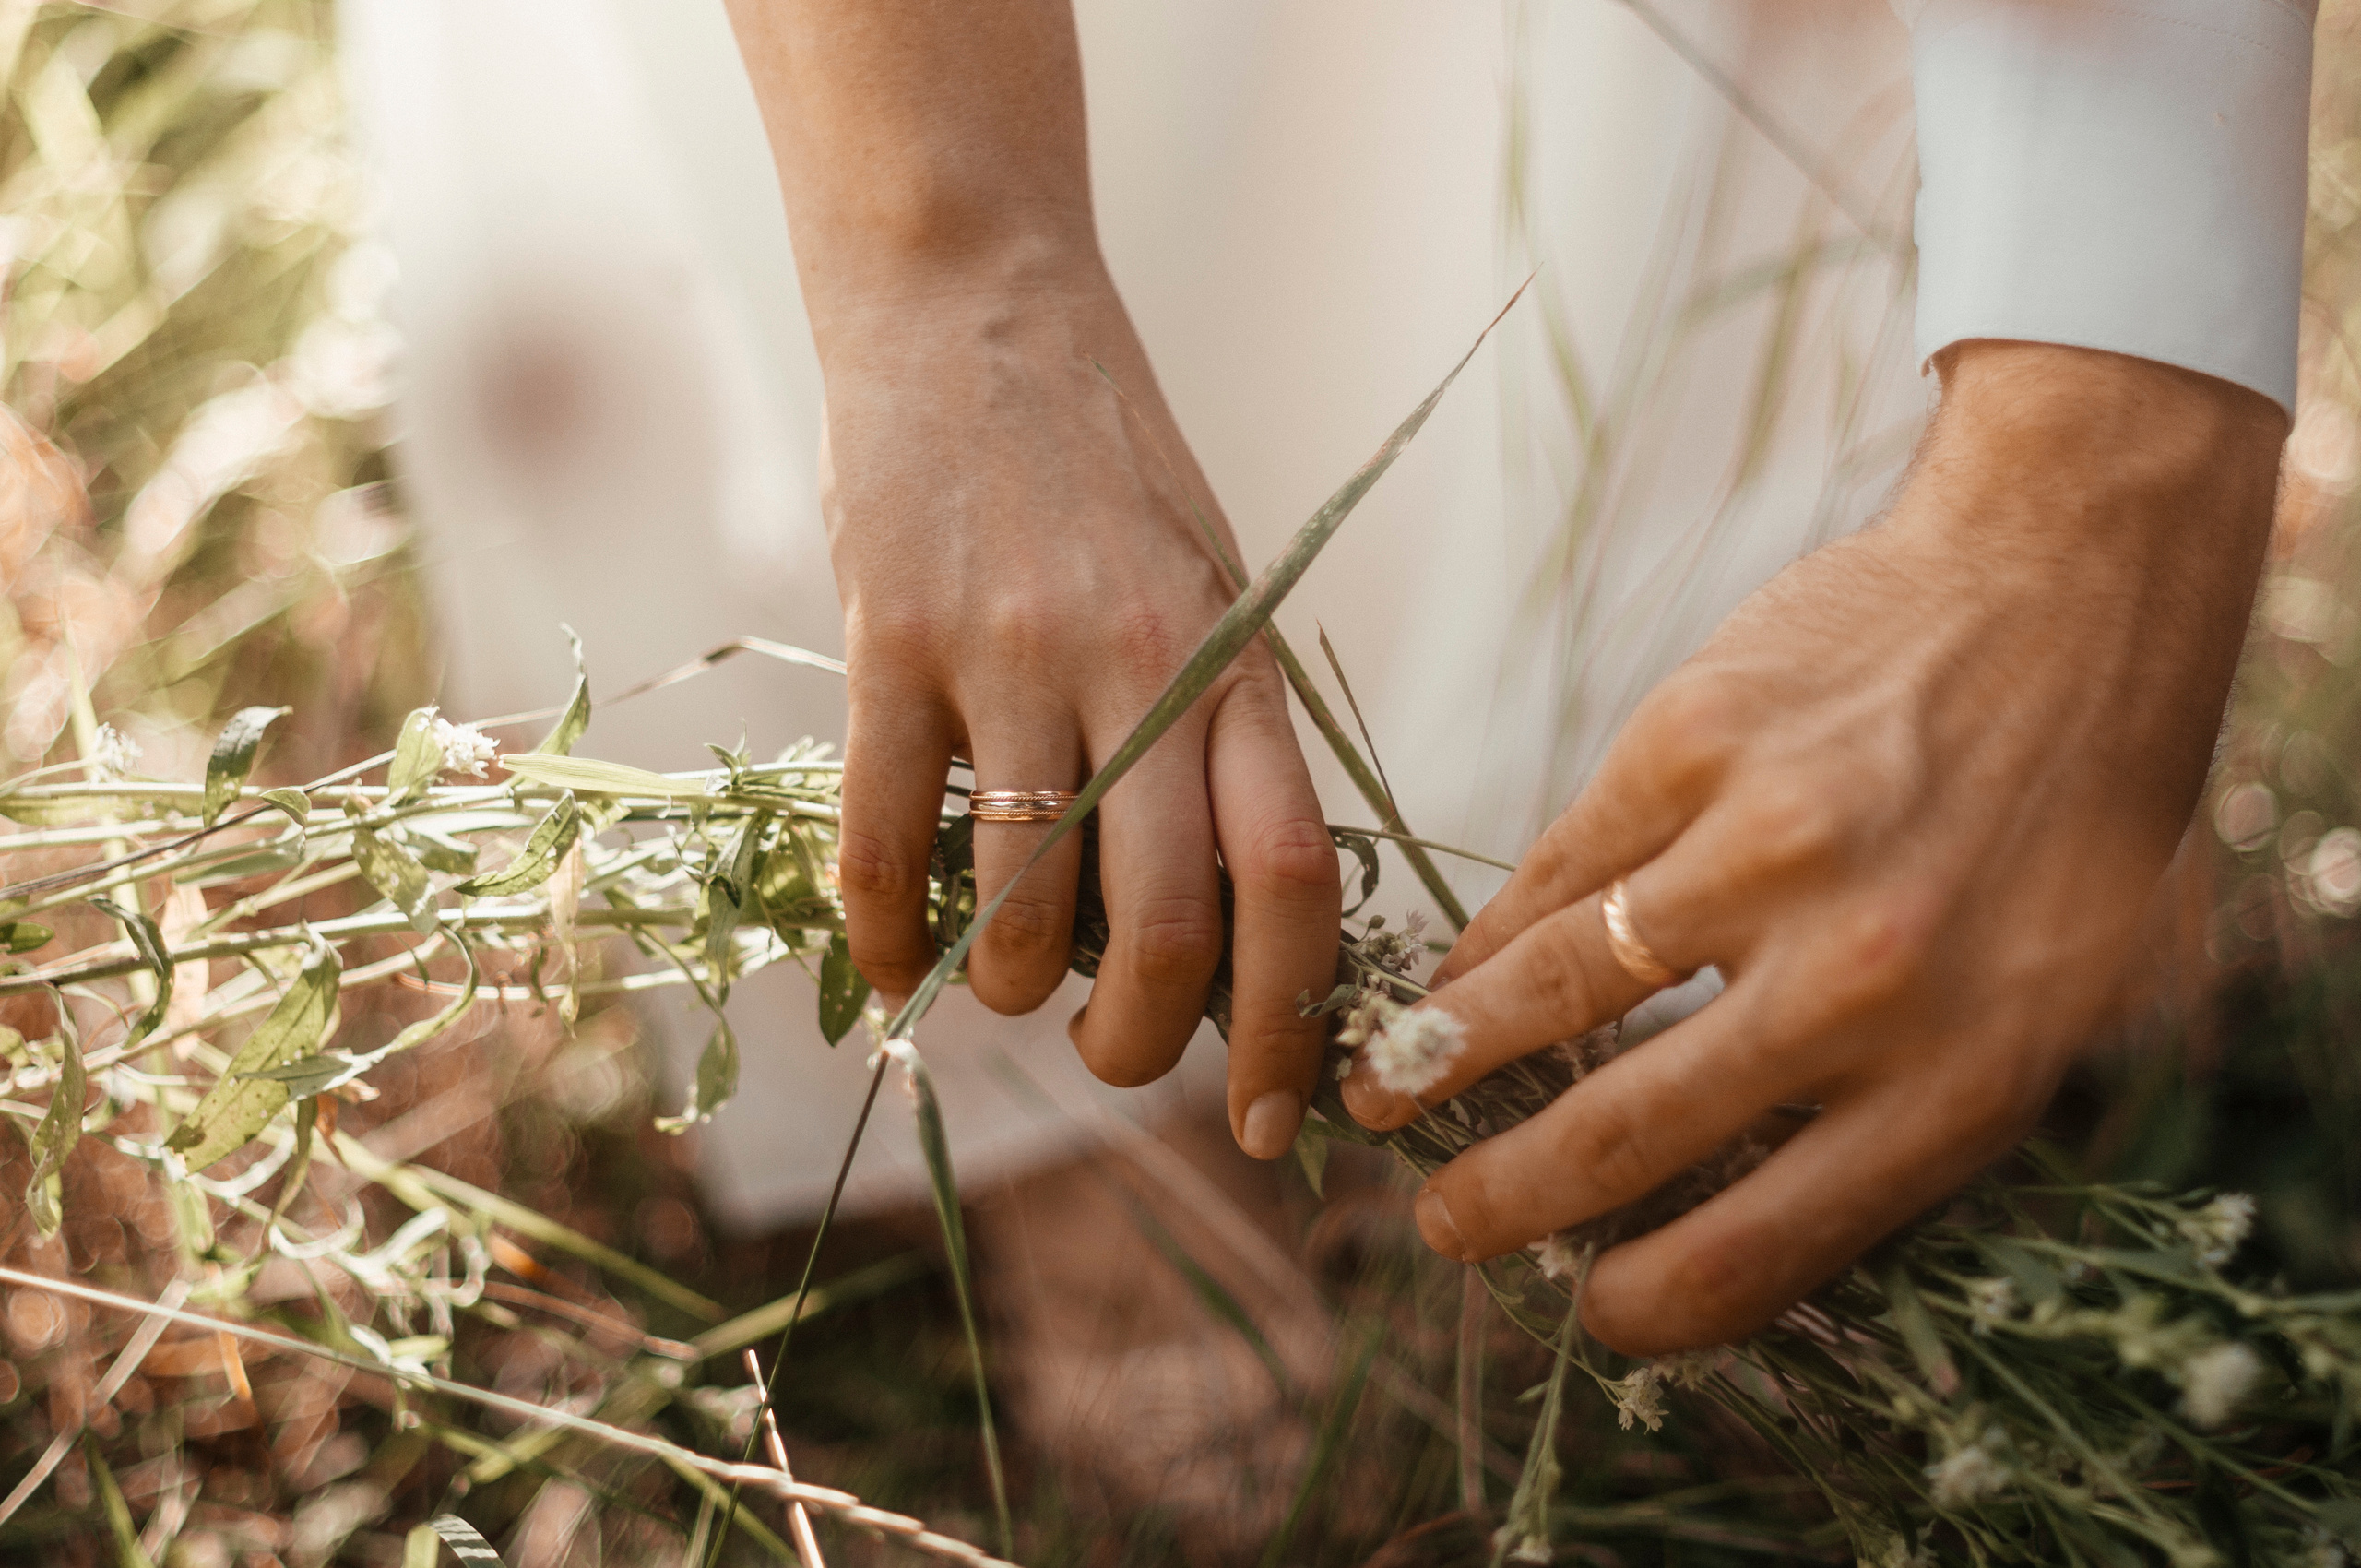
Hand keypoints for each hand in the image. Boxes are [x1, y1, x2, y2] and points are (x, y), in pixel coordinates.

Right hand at [824, 279, 1340, 1156]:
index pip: (1293, 879)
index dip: (1291, 1026)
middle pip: (1165, 922)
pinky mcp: (895, 637)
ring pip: (1022, 900)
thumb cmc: (1103, 473)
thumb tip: (1209, 941)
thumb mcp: (1209, 591)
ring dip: (1008, 986)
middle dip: (1135, 1042)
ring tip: (1000, 980)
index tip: (1275, 1122)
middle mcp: (1143, 665)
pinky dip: (886, 934)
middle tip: (1107, 1055)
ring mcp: (1014, 651)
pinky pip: (887, 837)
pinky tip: (892, 964)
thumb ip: (1218, 742)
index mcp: (1240, 664)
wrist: (975, 304)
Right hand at [1341, 341, 2285, 1352]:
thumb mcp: (2050, 1006)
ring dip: (1444, 1062)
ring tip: (1383, 1098)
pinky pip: (1554, 872)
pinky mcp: (1688, 747)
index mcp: (1960, 1077)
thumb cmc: (2068, 821)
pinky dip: (1487, 938)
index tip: (1590, 1312)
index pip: (1764, 1247)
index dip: (1652, 1304)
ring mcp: (1761, 853)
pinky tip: (1450, 974)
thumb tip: (1736, 1211)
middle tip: (1441, 1228)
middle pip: (1625, 1134)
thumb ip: (1910, 1112)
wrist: (2069, 592)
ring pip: (1551, 993)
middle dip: (1503, 1200)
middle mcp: (1855, 981)